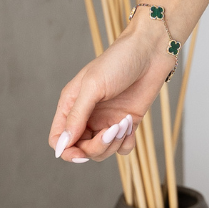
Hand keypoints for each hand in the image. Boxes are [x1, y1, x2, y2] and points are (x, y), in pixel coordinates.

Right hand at [46, 16, 175, 164]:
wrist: (150, 52)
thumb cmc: (118, 61)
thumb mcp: (93, 86)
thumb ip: (77, 115)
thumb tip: (63, 143)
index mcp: (71, 105)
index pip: (58, 138)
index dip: (66, 151)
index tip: (81, 154)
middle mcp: (87, 116)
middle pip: (81, 149)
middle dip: (97, 146)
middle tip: (112, 130)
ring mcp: (106, 121)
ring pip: (102, 152)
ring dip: (114, 143)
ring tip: (124, 122)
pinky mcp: (126, 124)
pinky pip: (122, 148)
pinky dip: (126, 143)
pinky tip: (131, 125)